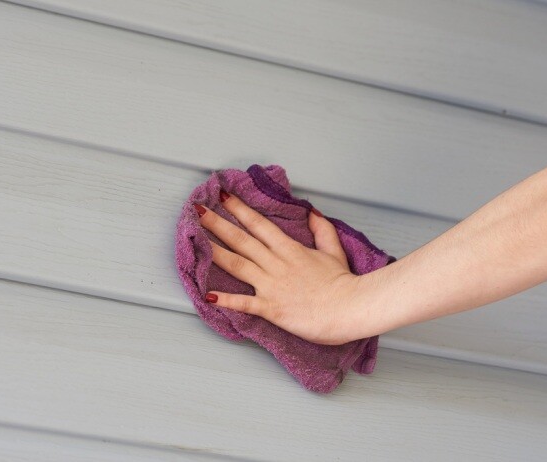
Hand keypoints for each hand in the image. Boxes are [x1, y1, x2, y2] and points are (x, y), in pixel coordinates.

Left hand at [196, 190, 365, 344]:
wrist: (351, 309)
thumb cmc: (343, 284)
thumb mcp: (334, 251)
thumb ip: (322, 231)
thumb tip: (312, 212)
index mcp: (290, 250)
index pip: (259, 224)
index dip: (239, 209)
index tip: (223, 196)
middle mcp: (277, 264)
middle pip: (242, 240)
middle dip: (218, 224)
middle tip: (197, 210)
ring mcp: (272, 286)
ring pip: (238, 265)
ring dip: (215, 251)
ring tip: (195, 240)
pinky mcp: (272, 308)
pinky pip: (245, 302)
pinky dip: (226, 299)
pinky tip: (208, 295)